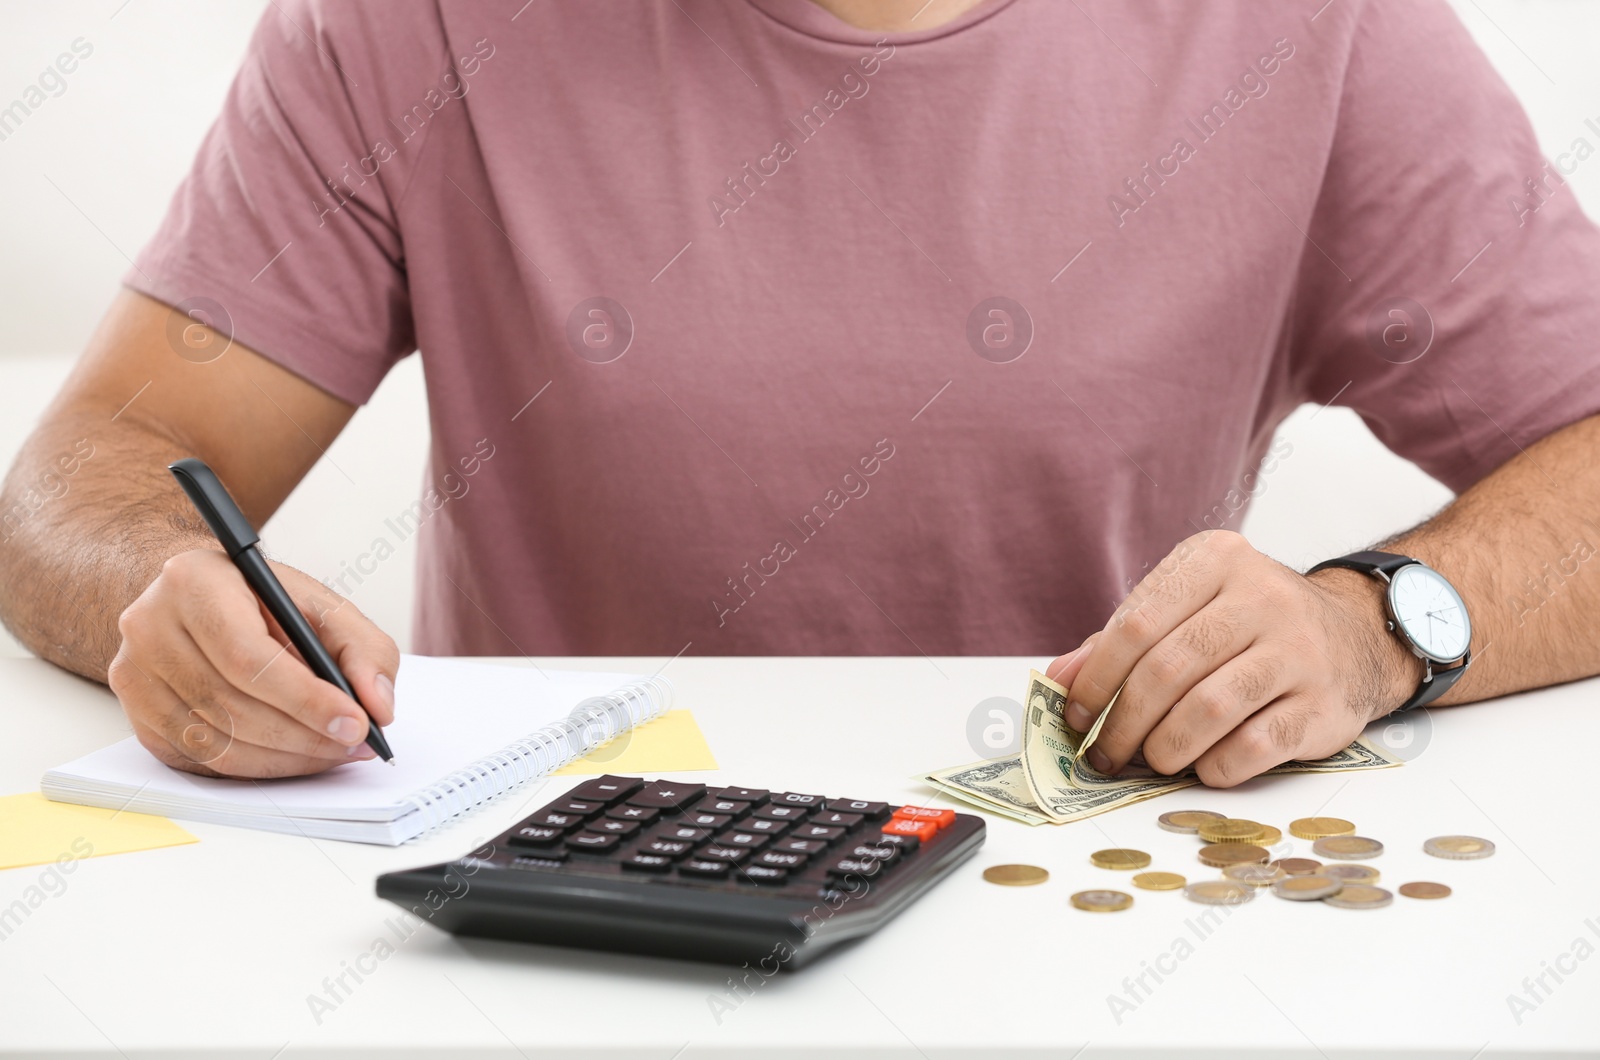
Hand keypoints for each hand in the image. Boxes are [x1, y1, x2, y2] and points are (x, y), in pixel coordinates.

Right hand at [108, 549, 398, 778]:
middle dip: (304, 736)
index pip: (249, 657)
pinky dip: (256, 769)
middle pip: (232, 706)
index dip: (306, 699)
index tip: (355, 724)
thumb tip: (378, 705)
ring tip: (332, 751)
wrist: (193, 600)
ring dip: (285, 759)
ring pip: (216, 744)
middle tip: (353, 745)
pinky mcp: (137, 717)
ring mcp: (133, 676)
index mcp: (194, 582)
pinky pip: (201, 762)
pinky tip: (293, 756)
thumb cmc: (258, 600)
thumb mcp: (319, 604)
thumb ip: (363, 648)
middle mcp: (149, 627)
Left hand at [1046, 530, 1415, 786]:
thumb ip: (1123, 640)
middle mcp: (1263, 596)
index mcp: (1216, 560)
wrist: (1355, 635)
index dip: (1096, 677)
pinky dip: (1216, 765)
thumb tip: (1060, 680)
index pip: (1137, 624)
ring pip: (1209, 708)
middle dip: (1123, 722)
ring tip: (1152, 760)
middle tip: (1104, 754)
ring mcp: (1299, 650)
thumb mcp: (1188, 609)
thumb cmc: (1247, 625)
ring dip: (1165, 747)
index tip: (1075, 715)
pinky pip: (1254, 745)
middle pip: (1168, 669)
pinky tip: (1203, 766)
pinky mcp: (1323, 703)